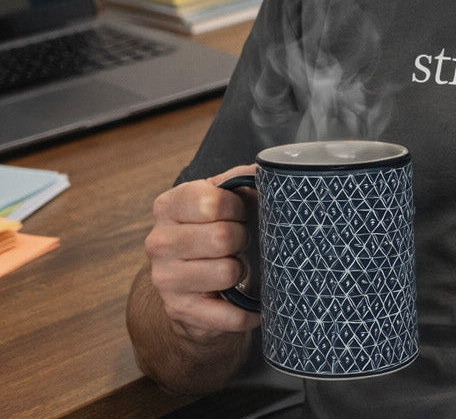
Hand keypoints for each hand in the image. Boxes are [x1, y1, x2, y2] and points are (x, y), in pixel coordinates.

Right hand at [144, 164, 262, 340]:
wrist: (190, 280)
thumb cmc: (213, 227)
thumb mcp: (223, 196)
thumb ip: (242, 178)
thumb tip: (269, 168)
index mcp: (169, 206)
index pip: (212, 203)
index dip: (237, 207)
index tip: (240, 212)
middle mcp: (159, 242)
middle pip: (222, 238)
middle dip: (243, 238)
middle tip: (240, 240)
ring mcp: (165, 280)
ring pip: (227, 273)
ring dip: (241, 269)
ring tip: (236, 265)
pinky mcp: (179, 311)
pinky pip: (227, 314)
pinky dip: (247, 312)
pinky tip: (249, 303)